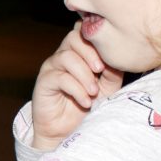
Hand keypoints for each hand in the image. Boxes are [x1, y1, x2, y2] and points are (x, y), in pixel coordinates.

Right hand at [30, 24, 122, 150]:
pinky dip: (77, 90)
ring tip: (93, 92)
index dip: (96, 38)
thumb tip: (116, 56)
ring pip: (67, 57)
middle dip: (91, 53)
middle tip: (101, 70)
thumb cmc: (88, 105)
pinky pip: (61, 78)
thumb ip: (113, 70)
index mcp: (79, 52)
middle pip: (74, 37)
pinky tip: (86, 101)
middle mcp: (63, 55)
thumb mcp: (108, 86)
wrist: (68, 131)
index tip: (108, 57)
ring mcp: (52, 67)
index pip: (84, 30)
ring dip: (85, 75)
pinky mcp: (44, 82)